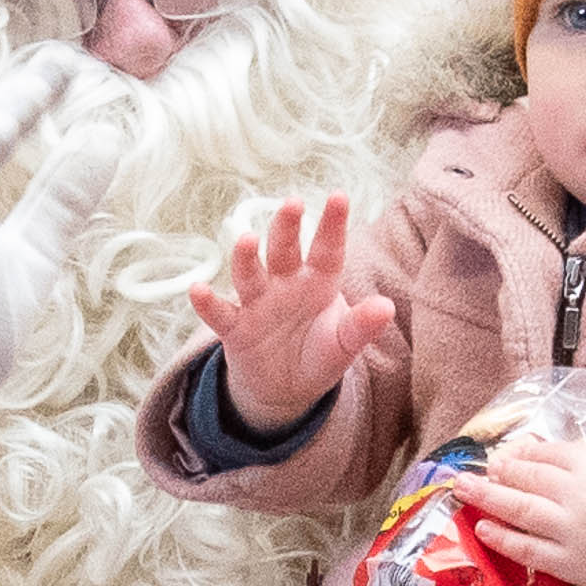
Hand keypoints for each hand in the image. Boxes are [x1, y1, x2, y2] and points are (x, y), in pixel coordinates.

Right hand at [197, 194, 392, 437]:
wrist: (284, 389)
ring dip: (246, 257)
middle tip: (292, 203)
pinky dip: (207, 302)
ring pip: (249, 274)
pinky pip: (219, 313)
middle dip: (286, 227)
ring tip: (247, 240)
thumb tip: (387, 307)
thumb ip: (362, 326)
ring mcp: (257, 303)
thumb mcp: (344, 345)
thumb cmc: (318, 355)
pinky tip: (198, 290)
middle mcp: (285, 284)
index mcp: (317, 283)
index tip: (339, 196)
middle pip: (283, 250)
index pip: (327, 250)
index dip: (332, 225)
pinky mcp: (234, 328)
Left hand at [472, 378, 585, 585]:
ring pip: (519, 511)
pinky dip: (503, 539)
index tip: (511, 452)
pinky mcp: (569, 563)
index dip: (527, 453)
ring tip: (461, 489)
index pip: (549, 454)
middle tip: (475, 469)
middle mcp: (576, 497)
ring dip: (487, 498)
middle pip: (527, 479)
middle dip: (499, 472)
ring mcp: (569, 531)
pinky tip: (483, 528)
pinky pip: (528, 550)